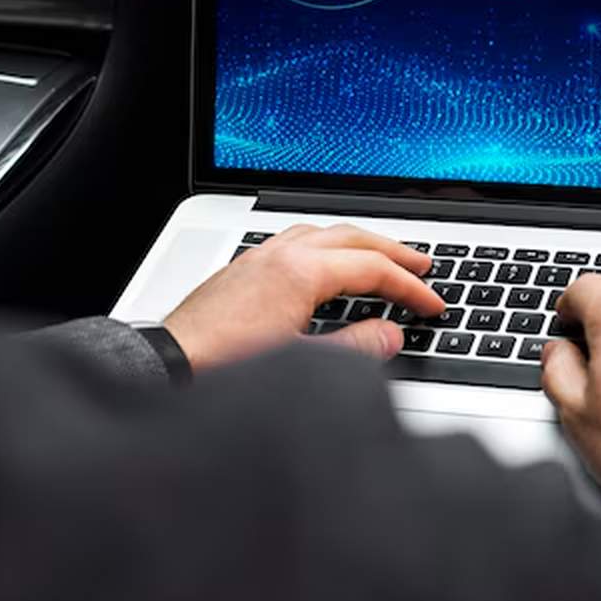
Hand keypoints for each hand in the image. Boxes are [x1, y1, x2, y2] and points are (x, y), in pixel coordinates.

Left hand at [163, 225, 443, 370]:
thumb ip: (354, 347)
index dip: (409, 287)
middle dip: (392, 251)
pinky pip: (293, 241)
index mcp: (301, 272)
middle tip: (421, 265)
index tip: (431, 303)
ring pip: (321, 232)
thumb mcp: (304, 363)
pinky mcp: (242, 271)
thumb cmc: (225, 367)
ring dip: (356, 242)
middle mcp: (280, 255)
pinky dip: (322, 245)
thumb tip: (388, 332)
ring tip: (377, 256)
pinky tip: (322, 263)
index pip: (372, 269)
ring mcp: (258, 259)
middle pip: (351, 238)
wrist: (169, 368)